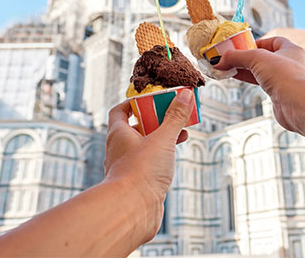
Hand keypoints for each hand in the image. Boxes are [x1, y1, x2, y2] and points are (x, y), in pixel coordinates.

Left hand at [102, 90, 192, 240]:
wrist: (132, 210)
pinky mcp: (136, 184)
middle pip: (135, 128)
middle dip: (156, 121)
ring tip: (181, 136)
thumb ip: (175, 117)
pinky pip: (148, 165)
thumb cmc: (141, 172)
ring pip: (143, 148)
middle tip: (174, 116)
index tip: (153, 100)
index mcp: (119, 134)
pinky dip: (161, 159)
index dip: (135, 103)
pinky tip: (174, 160)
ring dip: (161, 140)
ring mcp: (127, 168)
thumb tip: (185, 95)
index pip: (120, 111)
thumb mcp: (163, 139)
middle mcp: (119, 150)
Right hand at [214, 37, 304, 134]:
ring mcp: (284, 79)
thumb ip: (237, 56)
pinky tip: (236, 78)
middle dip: (246, 57)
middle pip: (264, 57)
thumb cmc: (285, 75)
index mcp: (290, 49)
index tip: (242, 45)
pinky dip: (248, 80)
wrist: (297, 104)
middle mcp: (289, 63)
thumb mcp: (257, 58)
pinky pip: (260, 83)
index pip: (273, 41)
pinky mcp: (278, 94)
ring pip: (261, 71)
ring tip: (227, 67)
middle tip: (229, 57)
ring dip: (245, 69)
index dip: (257, 42)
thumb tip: (219, 60)